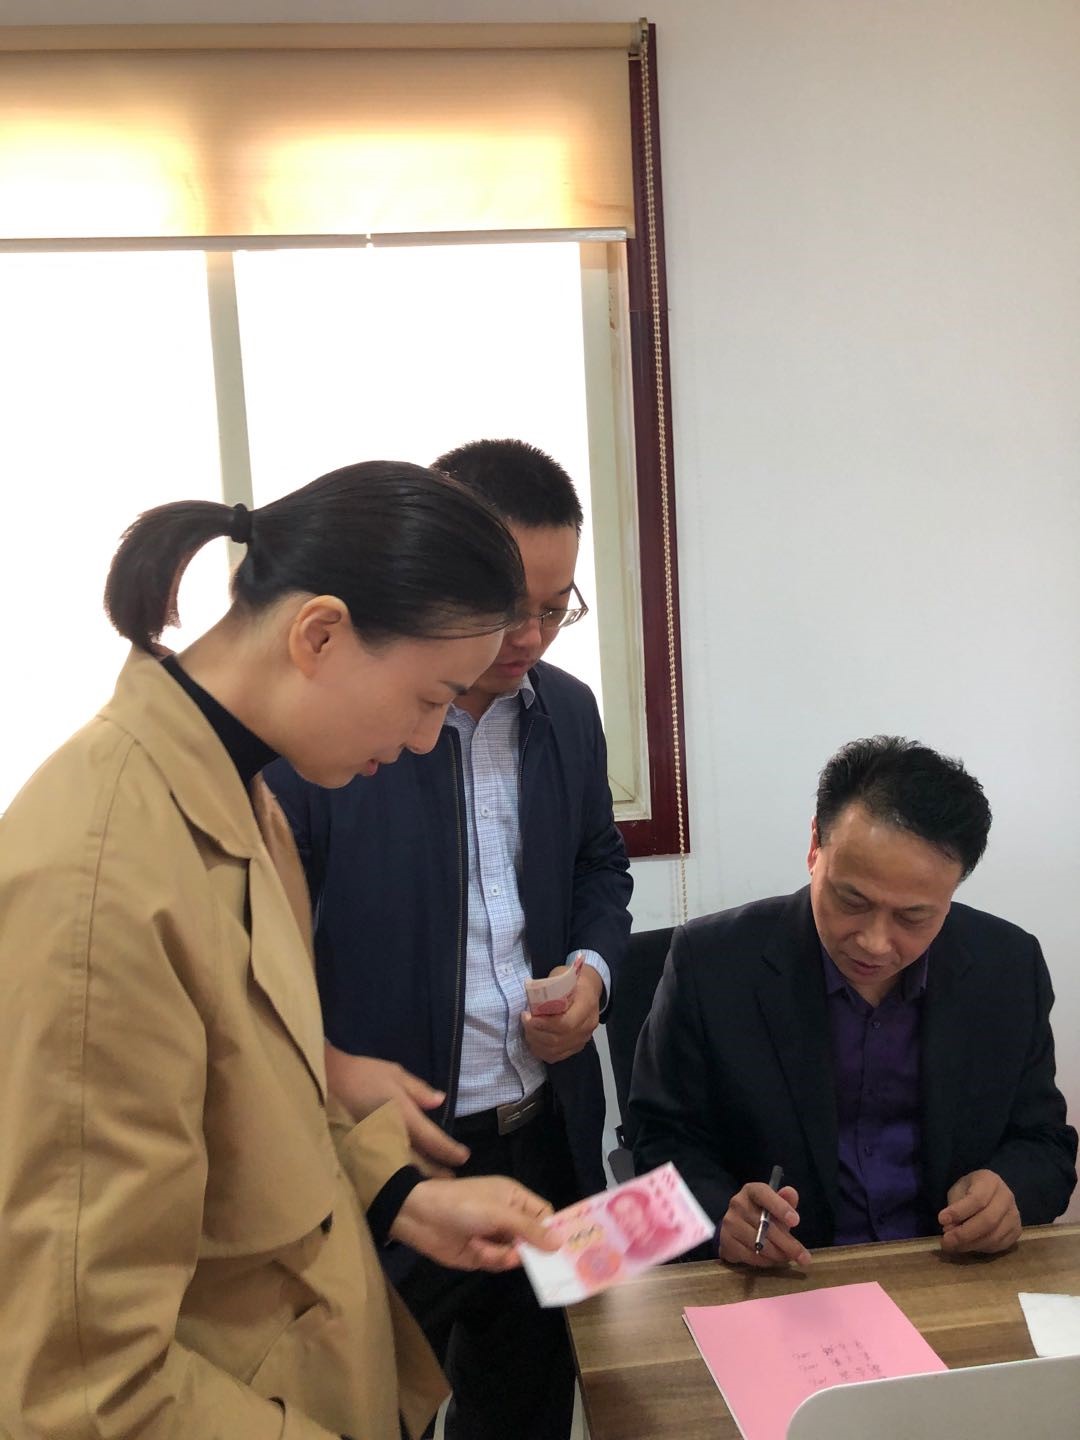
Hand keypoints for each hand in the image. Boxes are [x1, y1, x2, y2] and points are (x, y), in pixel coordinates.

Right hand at [324, 1042, 467, 1175]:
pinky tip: (402, 1180)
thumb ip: (419, 1090)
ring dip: (417, 1177)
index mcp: (404, 1116)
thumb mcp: (395, 1073)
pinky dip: (396, 1175)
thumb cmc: (363, 1074)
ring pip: (402, 1169)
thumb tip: (441, 1101)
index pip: (433, 1140)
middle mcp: (392, 1137)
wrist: (325, 1082)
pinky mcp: (360, 1154)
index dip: (450, 1151)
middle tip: (451, 1180)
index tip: (463, 1157)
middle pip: (419, 1161)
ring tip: (431, 1185)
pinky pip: (384, 1168)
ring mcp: (375, 1149)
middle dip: (436, 1172)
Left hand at [389, 1175, 558, 1270]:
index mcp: (515, 1198)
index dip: (555, 1230)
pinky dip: (489, 1258)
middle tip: (542, 1266)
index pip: (545, 1215)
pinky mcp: (482, 1255)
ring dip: (503, 1253)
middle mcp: (509, 1218)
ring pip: (517, 1255)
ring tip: (486, 1246)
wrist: (422, 1218)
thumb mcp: (499, 1213)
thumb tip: (560, 1242)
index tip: (567, 1250)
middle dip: (532, 1250)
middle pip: (534, 1239)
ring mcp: (495, 1237)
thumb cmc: (464, 1205)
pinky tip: (475, 1249)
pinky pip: (498, 1263)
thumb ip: (530, 1229)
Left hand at [522, 964, 602, 1063]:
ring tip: (528, 1030)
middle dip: (535, 1033)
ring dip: (536, 1042)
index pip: (566, 1023)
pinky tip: (534, 1041)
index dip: (544, 1024)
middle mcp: (588, 1025)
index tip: (529, 1016)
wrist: (589, 990)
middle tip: (525, 1021)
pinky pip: (557, 1056)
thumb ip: (549, 987)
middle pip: (558, 1039)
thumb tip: (529, 997)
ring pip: (556, 1050)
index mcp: (587, 1005)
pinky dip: (542, 1051)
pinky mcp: (577, 1047)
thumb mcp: (562, 976)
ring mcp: (584, 1039)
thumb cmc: (574, 981)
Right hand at [717, 1182, 810, 1267]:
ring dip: (777, 1254)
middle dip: (787, 1243)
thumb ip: (786, 1200)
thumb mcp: (776, 1206)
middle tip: (804, 1257)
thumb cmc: (762, 1215)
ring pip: (758, 1243)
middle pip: (764, 1224)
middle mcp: (737, 1203)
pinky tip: (773, 1260)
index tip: (796, 1222)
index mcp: (751, 1191)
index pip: (763, 1194)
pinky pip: (750, 1256)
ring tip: (788, 1258)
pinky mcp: (726, 1242)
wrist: (737, 1229)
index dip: (780, 1207)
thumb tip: (791, 1193)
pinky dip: (765, 1261)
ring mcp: (730, 1223)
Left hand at [939, 1169, 1020, 1254]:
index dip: (959, 1212)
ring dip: (971, 1244)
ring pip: (994, 1236)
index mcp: (991, 1181)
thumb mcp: (959, 1190)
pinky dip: (981, 1248)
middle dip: (965, 1234)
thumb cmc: (970, 1189)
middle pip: (988, 1221)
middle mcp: (1007, 1197)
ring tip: (953, 1245)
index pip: (977, 1199)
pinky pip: (999, 1245)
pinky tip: (967, 1246)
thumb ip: (955, 1207)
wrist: (990, 1192)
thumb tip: (950, 1230)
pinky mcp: (1016, 1231)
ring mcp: (1015, 1215)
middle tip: (946, 1241)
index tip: (941, 1220)